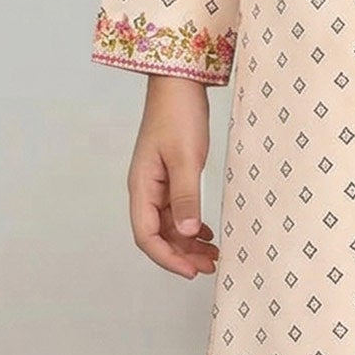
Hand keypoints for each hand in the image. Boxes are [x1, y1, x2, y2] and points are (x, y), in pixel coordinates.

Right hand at [127, 74, 220, 277]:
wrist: (179, 83)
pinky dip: (191, 224)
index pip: (146, 236)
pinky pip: (177, 209)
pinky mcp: (171, 175)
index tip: (191, 271)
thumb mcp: (186, 159)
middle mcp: (146, 189)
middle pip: (158, 235)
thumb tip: (187, 233)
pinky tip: (206, 231)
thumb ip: (186, 197)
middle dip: (181, 254)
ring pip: (170, 224)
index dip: (167, 258)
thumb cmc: (178, 115)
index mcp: (142, 187)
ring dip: (188, 242)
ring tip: (213, 255)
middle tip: (210, 266)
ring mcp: (157, 183)